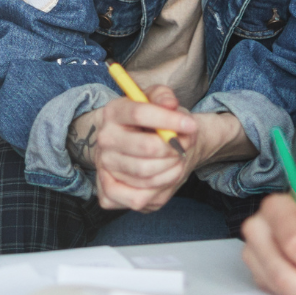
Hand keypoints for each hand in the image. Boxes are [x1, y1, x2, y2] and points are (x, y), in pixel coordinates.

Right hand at [77, 86, 202, 211]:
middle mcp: (104, 139)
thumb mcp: (159, 101)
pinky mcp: (107, 191)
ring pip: (146, 174)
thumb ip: (164, 97)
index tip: (191, 125)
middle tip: (184, 147)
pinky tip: (164, 177)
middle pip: (146, 147)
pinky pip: (137, 198)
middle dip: (174, 149)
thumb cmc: (154, 122)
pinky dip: (158, 190)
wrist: (143, 145)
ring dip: (171, 169)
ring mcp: (104, 166)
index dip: (169, 120)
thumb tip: (170, 104)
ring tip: (177, 160)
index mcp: (113, 111)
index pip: (139, 113)